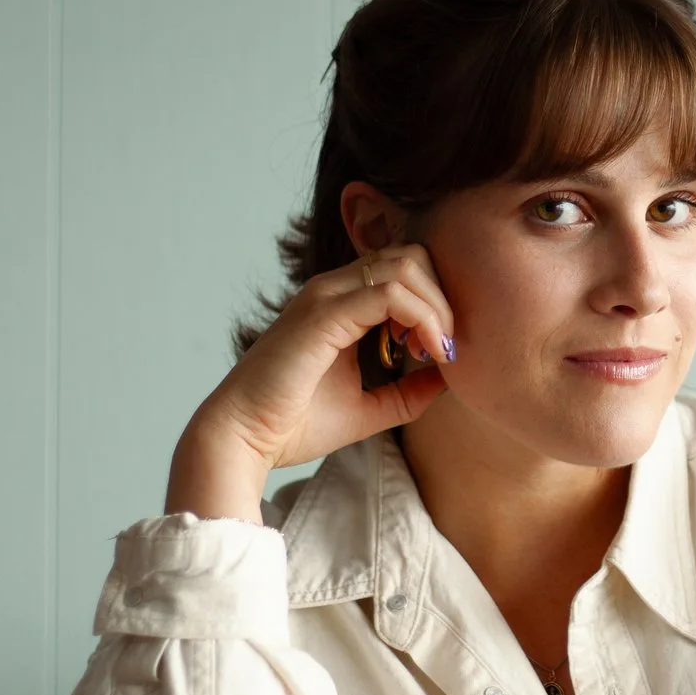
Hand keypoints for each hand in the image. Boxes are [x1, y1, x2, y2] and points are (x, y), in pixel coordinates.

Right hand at [197, 244, 457, 476]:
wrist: (245, 438)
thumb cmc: (296, 424)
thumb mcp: (370, 408)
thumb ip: (409, 392)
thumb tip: (450, 376)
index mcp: (341, 302)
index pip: (406, 269)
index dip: (436, 302)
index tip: (441, 351)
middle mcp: (333, 288)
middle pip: (413, 256)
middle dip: (444, 298)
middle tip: (445, 348)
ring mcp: (326, 296)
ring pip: (407, 266)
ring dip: (437, 307)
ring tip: (438, 351)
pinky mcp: (324, 314)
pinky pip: (391, 295)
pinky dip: (422, 319)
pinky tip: (428, 353)